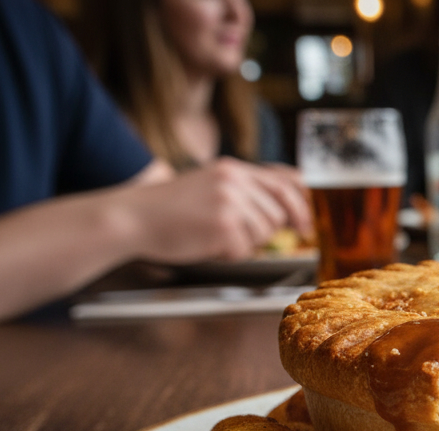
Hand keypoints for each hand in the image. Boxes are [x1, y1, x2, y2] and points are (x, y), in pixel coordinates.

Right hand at [121, 158, 313, 262]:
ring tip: (213, 235)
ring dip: (244, 242)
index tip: (306, 222)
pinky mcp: (224, 225)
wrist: (132, 217)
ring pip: (264, 232)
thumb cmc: (170, 208)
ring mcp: (230, 201)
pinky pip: (244, 249)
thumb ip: (243, 190)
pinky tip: (206, 244)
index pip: (284, 181)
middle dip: (270, 229)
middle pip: (279, 211)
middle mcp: (235, 180)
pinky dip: (229, 253)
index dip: (301, 202)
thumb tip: (284, 210)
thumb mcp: (209, 185)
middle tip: (248, 236)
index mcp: (233, 169)